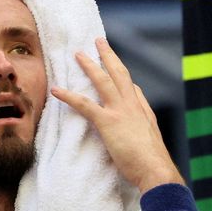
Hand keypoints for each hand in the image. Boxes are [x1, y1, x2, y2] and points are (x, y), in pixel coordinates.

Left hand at [51, 38, 182, 192]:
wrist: (155, 169)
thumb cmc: (153, 163)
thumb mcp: (151, 144)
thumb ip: (144, 133)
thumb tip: (140, 132)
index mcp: (143, 111)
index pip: (133, 89)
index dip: (124, 80)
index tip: (117, 71)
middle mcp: (132, 105)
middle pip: (119, 73)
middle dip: (108, 55)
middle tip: (98, 41)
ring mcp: (120, 111)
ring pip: (102, 80)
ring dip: (88, 66)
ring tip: (77, 55)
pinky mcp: (107, 122)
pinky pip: (84, 104)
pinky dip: (69, 96)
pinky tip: (56, 90)